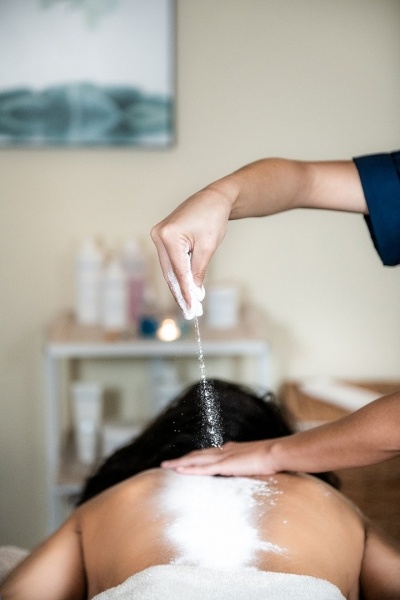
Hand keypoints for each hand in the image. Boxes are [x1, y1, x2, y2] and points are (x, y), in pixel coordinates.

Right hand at [151, 186, 231, 309]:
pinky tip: (186, 290)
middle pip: (170, 273)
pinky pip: (170, 262)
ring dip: (179, 287)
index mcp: (169, 235)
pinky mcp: (162, 238)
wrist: (213, 198)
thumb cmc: (213, 218)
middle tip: (191, 313)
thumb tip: (195, 294)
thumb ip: (198, 271)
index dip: (186, 293)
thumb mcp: (208, 247)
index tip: (192, 310)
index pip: (179, 272)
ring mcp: (158, 236)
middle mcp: (158, 235)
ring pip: (169, 269)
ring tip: (189, 305)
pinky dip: (179, 275)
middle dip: (181, 294)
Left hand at [161, 439, 278, 476]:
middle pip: (197, 455)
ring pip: (195, 460)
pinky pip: (202, 468)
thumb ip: (247, 466)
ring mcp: (222, 457)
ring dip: (179, 463)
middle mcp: (223, 450)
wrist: (275, 452)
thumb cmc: (270, 458)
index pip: (207, 453)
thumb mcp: (255, 462)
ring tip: (166, 466)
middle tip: (167, 463)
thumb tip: (247, 471)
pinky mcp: (224, 465)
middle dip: (181, 459)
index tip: (184, 460)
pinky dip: (189, 469)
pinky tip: (179, 470)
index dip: (194, 457)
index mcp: (230, 450)